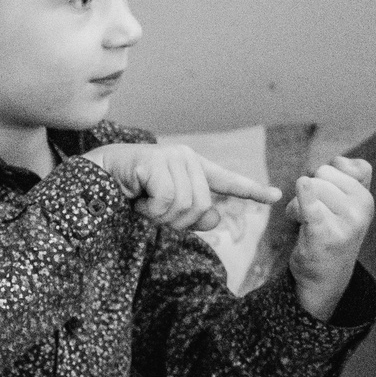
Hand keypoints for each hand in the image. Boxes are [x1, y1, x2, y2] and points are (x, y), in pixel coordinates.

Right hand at [85, 143, 280, 233]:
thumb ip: (194, 215)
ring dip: (162, 215)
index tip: (276, 195)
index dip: (252, 190)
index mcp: (194, 169)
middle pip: (202, 205)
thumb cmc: (134, 191)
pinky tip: (139, 197)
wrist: (98, 176)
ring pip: (185, 205)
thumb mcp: (167, 209)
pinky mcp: (156, 162)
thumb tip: (215, 218)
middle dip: (179, 219)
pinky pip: (167, 201)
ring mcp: (173, 157)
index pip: (228, 181)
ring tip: (146, 202)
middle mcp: (188, 159)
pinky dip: (151, 209)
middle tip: (155, 211)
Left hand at [289, 156, 375, 318]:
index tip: (327, 198)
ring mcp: (344, 223)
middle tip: (312, 214)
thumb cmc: (333, 235)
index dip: (325, 178)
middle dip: (310, 189)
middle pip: (322, 174)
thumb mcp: (351, 206)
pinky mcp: (324, 234)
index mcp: (366, 198)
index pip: (338, 165)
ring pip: (310, 187)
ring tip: (303, 223)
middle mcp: (361, 209)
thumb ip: (353, 177)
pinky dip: (304, 196)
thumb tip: (338, 160)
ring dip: (296, 204)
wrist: (326, 277)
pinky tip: (301, 188)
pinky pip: (311, 206)